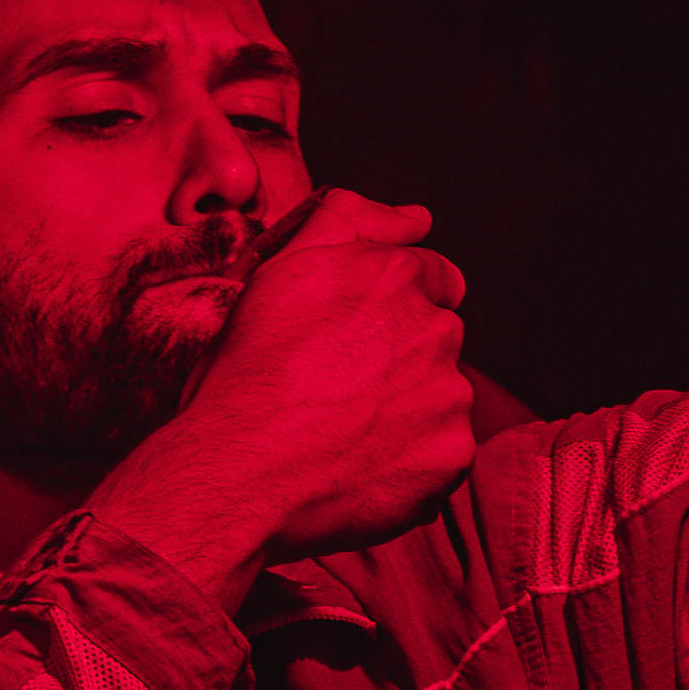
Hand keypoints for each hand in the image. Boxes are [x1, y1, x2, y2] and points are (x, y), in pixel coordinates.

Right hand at [160, 191, 475, 566]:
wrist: (236, 471)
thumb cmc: (247, 373)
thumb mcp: (280, 271)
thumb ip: (350, 221)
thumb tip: (417, 217)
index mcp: (397, 276)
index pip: (433, 279)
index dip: (391, 309)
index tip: (354, 340)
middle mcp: (436, 328)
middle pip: (436, 338)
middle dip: (402, 357)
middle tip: (340, 389)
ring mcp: (449, 393)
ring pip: (442, 394)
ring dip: (409, 409)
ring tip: (343, 435)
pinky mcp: (452, 451)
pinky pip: (443, 451)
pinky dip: (413, 461)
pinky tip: (361, 469)